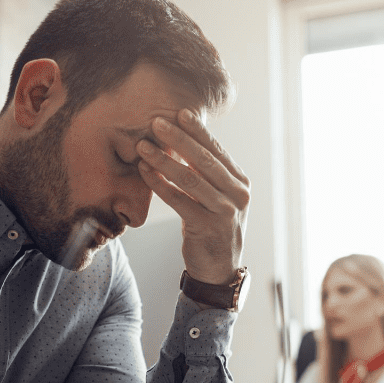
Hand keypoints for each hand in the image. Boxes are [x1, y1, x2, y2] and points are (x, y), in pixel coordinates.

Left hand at [137, 109, 249, 285]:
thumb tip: (184, 143)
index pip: (217, 151)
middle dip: (179, 139)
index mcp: (240, 183)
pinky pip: (180, 200)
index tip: (180, 112)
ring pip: (191, 179)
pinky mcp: (208, 227)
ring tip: (143, 146)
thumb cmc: (212, 228)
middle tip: (157, 122)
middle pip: (205, 160)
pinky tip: (145, 172)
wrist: (219, 270)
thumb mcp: (216, 199)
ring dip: (164, 160)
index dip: (198, 131)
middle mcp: (237, 194)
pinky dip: (160, 184)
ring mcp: (225, 211)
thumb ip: (206, 176)